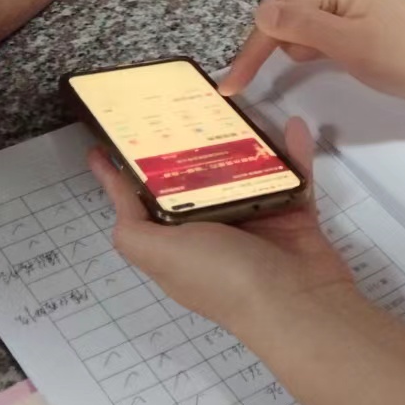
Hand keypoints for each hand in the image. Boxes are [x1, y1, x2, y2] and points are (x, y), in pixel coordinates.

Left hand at [88, 118, 356, 330]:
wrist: (298, 301)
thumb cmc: (224, 277)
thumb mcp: (162, 256)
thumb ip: (132, 231)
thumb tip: (118, 198)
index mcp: (176, 242)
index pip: (142, 204)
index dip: (121, 175)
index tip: (106, 140)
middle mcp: (212, 230)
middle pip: (194, 179)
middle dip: (186, 143)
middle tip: (181, 103)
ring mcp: (254, 220)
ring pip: (242, 170)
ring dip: (241, 141)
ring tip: (234, 104)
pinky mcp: (290, 212)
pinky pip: (291, 173)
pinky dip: (294, 151)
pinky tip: (293, 126)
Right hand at [218, 0, 404, 106]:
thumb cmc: (403, 57)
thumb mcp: (346, 44)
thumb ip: (301, 27)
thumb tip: (261, 15)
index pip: (277, 13)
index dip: (252, 50)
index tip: (229, 87)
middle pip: (282, 10)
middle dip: (271, 45)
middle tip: (260, 81)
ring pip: (297, 19)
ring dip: (297, 45)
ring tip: (323, 62)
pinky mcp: (357, 9)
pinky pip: (317, 24)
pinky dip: (312, 44)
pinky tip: (325, 58)